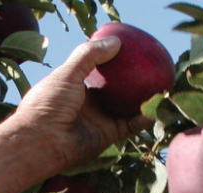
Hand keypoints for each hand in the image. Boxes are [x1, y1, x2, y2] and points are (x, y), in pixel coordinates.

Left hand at [0, 36, 150, 192]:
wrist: (42, 141)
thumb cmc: (48, 103)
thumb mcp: (66, 73)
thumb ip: (89, 55)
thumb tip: (115, 42)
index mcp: (75, 85)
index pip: (96, 71)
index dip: (112, 62)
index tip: (129, 50)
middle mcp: (88, 102)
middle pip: (114, 89)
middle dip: (131, 80)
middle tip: (149, 67)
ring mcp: (98, 119)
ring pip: (126, 107)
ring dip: (142, 98)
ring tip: (160, 85)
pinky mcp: (107, 135)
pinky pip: (130, 125)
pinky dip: (143, 117)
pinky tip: (156, 106)